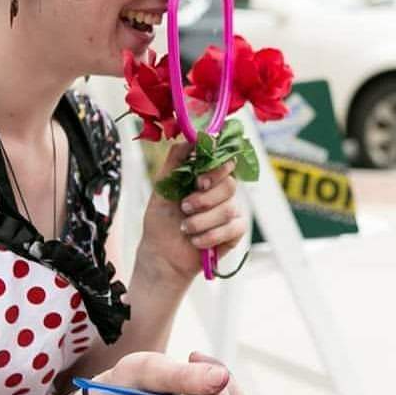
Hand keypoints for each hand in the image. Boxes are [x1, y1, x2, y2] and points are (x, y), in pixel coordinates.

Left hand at [139, 142, 246, 280]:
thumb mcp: (162, 187)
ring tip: (185, 228)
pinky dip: (210, 236)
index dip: (216, 169)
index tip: (198, 181)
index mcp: (205, 178)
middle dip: (204, 199)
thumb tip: (190, 138)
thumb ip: (175, 160)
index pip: (224, 162)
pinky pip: (233, 228)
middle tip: (185, 207)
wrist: (161, 256)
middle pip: (229, 185)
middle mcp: (220, 192)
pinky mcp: (234, 232)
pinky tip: (197, 241)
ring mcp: (230, 212)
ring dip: (201, 221)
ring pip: (228, 208)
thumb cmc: (161, 221)